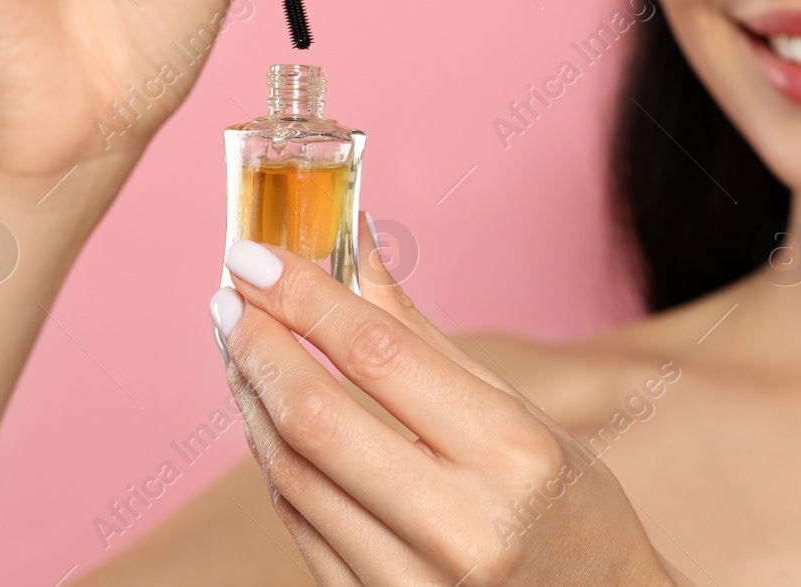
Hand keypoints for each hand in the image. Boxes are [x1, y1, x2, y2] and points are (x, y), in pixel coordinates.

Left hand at [210, 224, 679, 585]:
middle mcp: (460, 527)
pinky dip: (274, 460)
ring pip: (292, 474)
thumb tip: (354, 247)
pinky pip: (298, 526)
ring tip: (241, 347)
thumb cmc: (570, 510)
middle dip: (258, 347)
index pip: (379, 355)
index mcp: (510, 454)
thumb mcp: (521, 415)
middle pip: (316, 418)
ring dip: (252, 400)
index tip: (255, 256)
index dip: (305, 297)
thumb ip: (424, 336)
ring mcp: (411, 584)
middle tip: (229, 297)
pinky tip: (268, 417)